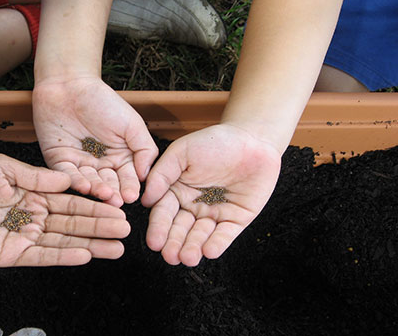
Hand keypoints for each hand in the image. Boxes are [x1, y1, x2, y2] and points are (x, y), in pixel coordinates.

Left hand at [0, 154, 130, 265]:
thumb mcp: (3, 167)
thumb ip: (36, 176)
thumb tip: (68, 179)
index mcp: (33, 193)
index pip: (70, 199)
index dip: (94, 203)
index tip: (116, 205)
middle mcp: (33, 215)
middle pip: (73, 222)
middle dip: (100, 225)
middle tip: (126, 229)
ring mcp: (25, 236)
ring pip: (64, 240)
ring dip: (91, 243)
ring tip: (117, 247)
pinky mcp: (13, 255)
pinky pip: (43, 256)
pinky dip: (64, 256)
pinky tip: (87, 254)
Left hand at [32, 77, 157, 206]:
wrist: (70, 85)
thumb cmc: (103, 101)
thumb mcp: (132, 123)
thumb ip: (144, 149)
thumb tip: (147, 175)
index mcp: (120, 157)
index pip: (128, 177)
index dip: (131, 187)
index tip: (133, 196)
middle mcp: (101, 165)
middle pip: (109, 184)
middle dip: (114, 194)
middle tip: (118, 202)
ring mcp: (80, 165)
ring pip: (90, 182)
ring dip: (97, 191)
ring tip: (105, 195)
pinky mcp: (59, 162)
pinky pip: (68, 175)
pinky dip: (77, 182)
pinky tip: (86, 186)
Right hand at [141, 124, 281, 265]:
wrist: (252, 140)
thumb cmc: (215, 142)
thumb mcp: (182, 152)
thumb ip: (162, 173)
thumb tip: (146, 199)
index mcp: (176, 191)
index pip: (164, 213)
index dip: (158, 228)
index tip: (154, 242)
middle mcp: (193, 206)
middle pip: (180, 229)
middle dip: (174, 244)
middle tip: (170, 256)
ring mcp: (214, 214)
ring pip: (200, 236)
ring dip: (192, 248)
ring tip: (187, 258)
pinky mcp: (236, 220)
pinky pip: (225, 235)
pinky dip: (217, 244)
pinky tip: (208, 251)